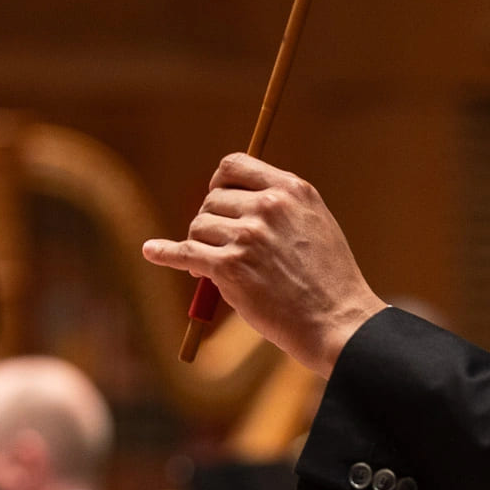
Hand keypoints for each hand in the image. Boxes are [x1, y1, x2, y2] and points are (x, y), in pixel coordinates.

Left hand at [144, 154, 389, 378]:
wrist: (336, 322)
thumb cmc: (328, 282)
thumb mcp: (315, 225)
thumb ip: (280, 207)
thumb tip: (232, 203)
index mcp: (291, 189)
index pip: (235, 166)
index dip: (219, 182)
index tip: (216, 197)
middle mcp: (268, 206)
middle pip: (212, 200)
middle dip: (211, 224)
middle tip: (220, 249)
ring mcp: (248, 236)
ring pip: (199, 228)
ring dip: (202, 248)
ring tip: (218, 271)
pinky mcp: (230, 267)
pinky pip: (184, 253)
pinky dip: (165, 253)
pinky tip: (152, 251)